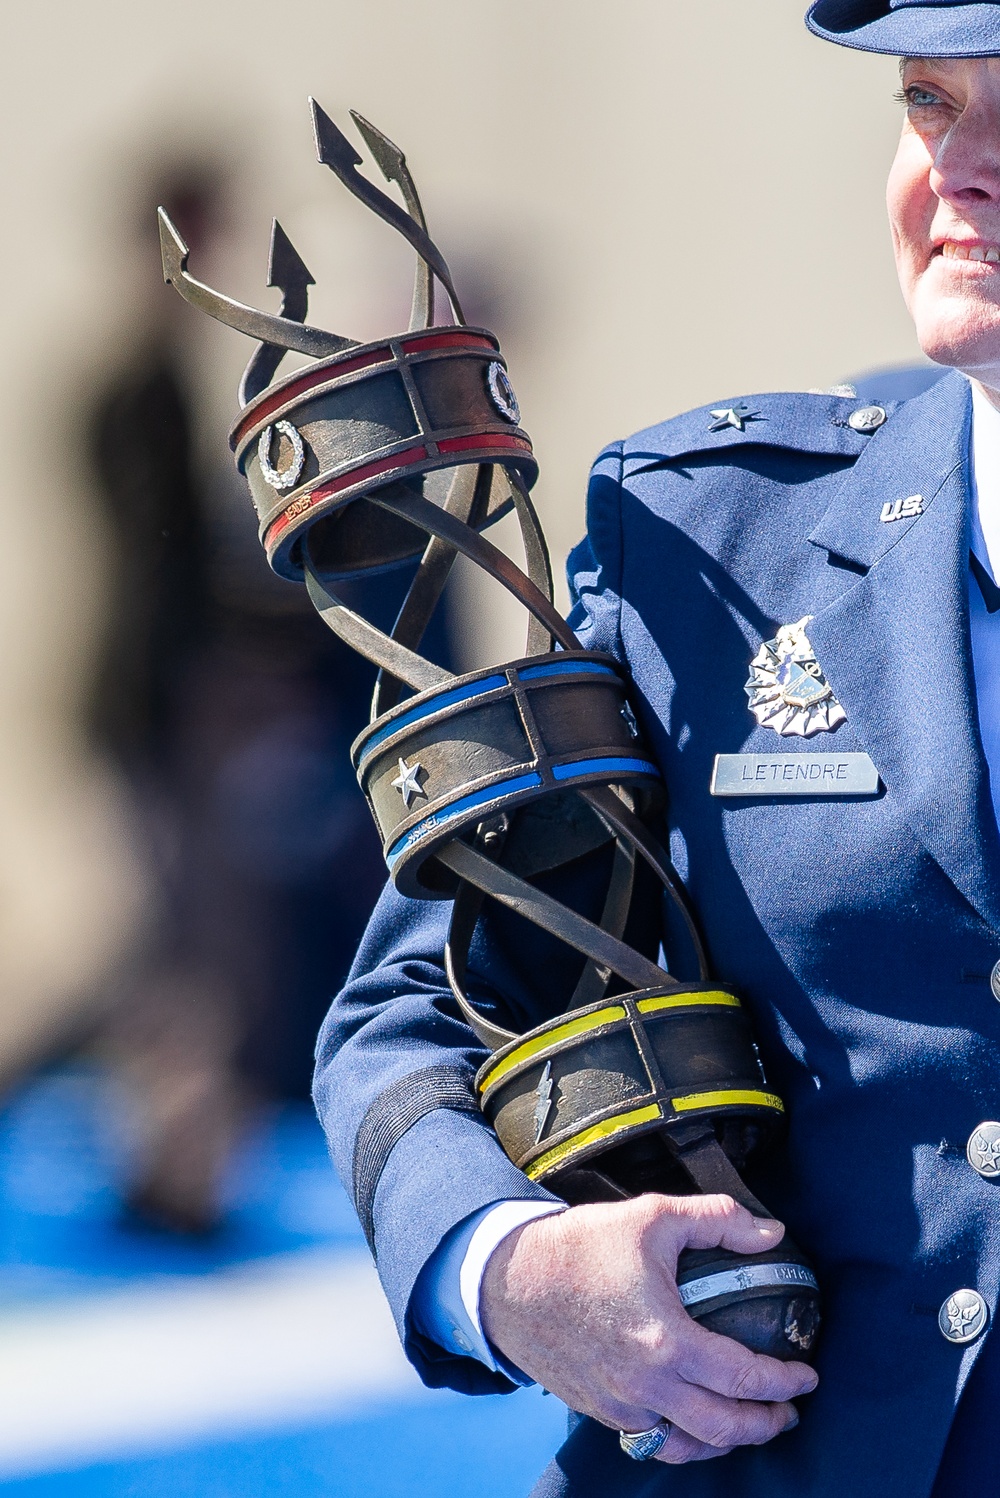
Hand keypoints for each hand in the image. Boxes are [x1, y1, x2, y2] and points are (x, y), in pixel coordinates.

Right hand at [479, 1192, 817, 1464]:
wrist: (507, 1279)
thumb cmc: (580, 1246)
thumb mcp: (653, 1216)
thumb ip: (718, 1221)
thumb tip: (771, 1233)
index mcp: (668, 1341)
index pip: (744, 1378)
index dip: (785, 1382)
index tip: (807, 1374)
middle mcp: (647, 1384)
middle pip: (724, 1428)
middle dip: (767, 1425)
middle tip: (789, 1410)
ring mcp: (620, 1404)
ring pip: (687, 1446)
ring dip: (726, 1440)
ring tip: (747, 1422)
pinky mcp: (599, 1409)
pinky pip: (651, 1440)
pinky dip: (682, 1440)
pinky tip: (692, 1421)